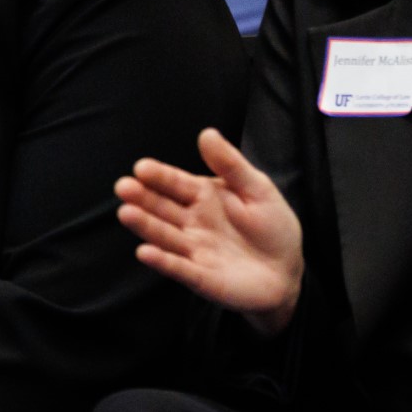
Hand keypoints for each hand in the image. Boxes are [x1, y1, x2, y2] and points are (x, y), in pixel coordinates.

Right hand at [115, 128, 304, 334]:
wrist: (287, 271)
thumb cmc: (271, 227)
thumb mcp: (258, 189)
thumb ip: (231, 164)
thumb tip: (207, 133)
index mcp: (203, 197)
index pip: (176, 183)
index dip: (159, 176)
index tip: (141, 167)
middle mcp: (192, 223)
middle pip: (162, 208)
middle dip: (142, 198)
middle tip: (124, 187)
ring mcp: (194, 251)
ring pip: (165, 237)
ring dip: (146, 226)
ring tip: (127, 214)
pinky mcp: (201, 278)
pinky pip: (180, 269)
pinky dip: (163, 262)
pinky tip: (145, 252)